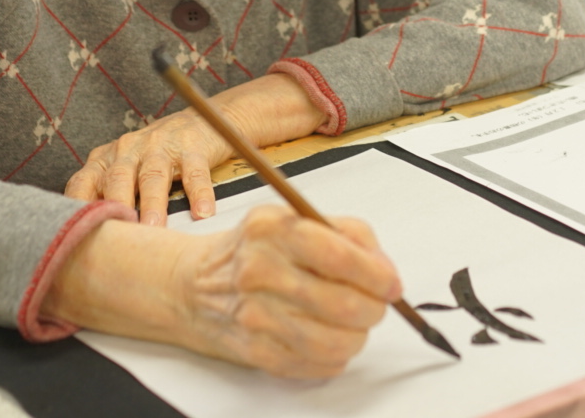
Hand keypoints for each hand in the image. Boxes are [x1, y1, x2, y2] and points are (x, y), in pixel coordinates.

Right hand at [43, 210, 401, 378]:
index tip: (391, 284)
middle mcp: (261, 271)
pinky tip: (329, 339)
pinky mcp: (255, 351)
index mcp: (274, 229)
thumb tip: (385, 270)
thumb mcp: (294, 218)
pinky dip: (334, 357)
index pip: (341, 256)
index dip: (377, 275)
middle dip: (373, 309)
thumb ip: (346, 234)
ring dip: (357, 336)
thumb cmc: (253, 249)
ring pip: (333, 341)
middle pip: (343, 305)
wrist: (193, 286)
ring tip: (353, 324)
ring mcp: (255, 316)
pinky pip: (315, 365)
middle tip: (376, 305)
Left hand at [65, 107, 229, 224]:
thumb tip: (93, 247)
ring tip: (154, 228)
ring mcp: (161, 146)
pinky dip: (199, 194)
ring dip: (152, 204)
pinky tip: (202, 213)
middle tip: (118, 237)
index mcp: (107, 160)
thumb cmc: (156, 157)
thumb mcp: (126, 171)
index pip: (82, 183)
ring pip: (152, 177)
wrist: (201, 122)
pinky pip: (194, 173)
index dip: (78, 208)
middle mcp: (128, 150)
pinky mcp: (192, 147)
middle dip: (116, 208)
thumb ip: (109, 200)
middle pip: (117, 179)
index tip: (78, 235)